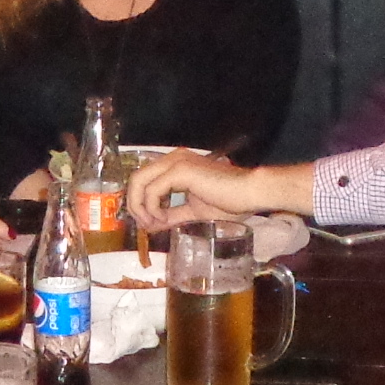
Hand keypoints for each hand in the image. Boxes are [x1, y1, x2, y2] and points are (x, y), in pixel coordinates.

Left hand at [127, 150, 305, 224]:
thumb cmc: (229, 202)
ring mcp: (175, 162)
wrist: (249, 194)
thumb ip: (171, 215)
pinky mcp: (180, 170)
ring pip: (139, 181)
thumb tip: (151, 225)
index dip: (139, 203)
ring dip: (139, 206)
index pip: (144, 179)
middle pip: (136, 178)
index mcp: (176, 165)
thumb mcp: (193, 212)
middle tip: (145, 226)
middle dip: (134, 204)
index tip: (149, 225)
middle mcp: (172, 158)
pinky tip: (163, 219)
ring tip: (152, 224)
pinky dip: (152, 207)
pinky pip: (153, 190)